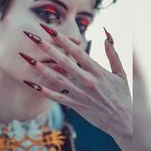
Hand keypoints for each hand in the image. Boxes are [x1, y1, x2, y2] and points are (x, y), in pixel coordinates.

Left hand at [20, 23, 131, 150]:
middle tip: (32, 36)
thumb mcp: (121, 73)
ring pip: (56, 78)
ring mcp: (80, 93)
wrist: (124, 122)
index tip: (49, 29)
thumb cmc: (123, 96)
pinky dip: (43, 91)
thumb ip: (112, 54)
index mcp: (97, 70)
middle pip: (63, 61)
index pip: (76, 51)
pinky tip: (30, 83)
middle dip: (46, 47)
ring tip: (26, 57)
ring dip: (40, 67)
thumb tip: (106, 36)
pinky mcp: (75, 105)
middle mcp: (87, 81)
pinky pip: (56, 97)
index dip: (62, 39)